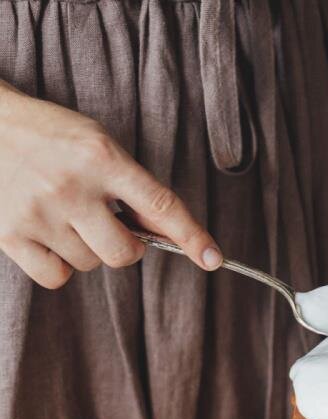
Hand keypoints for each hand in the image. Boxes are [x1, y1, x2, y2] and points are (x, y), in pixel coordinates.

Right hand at [0, 82, 221, 287]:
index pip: (161, 204)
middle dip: (127, 246)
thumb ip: (135, 187)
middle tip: (110, 224)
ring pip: (90, 264)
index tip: (214, 259)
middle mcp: (71, 186)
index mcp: (102, 158)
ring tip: (67, 216)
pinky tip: (51, 238)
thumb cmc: (54, 137)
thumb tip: (167, 234)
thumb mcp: (100, 147)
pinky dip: (60, 267)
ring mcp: (37, 212)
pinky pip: (56, 278)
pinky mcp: (8, 233)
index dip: (192, 236)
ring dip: (88, 250)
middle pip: (124, 253)